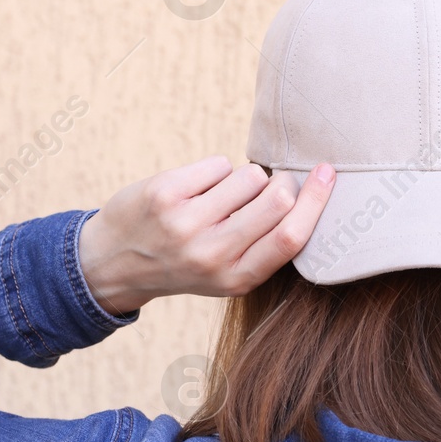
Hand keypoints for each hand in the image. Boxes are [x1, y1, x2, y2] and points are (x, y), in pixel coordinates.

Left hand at [77, 156, 335, 315]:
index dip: (316, 200)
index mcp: (237, 278)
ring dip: (245, 178)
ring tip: (221, 196)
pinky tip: (195, 190)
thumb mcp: (226, 274)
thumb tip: (306, 190)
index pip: (291, 237)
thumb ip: (264, 243)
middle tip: (270, 185)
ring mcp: (186, 224)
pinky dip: (214, 170)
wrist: (112, 264)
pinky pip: (218, 163)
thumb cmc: (184, 262)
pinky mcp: (165, 195)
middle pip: (277, 199)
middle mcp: (212, 255)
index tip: (328, 173)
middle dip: (282, 182)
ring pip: (250, 176)